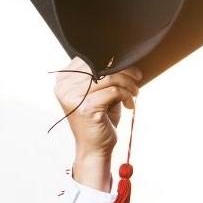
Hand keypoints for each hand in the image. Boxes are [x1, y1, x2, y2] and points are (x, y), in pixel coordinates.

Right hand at [53, 57, 140, 190]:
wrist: (95, 147)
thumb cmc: (100, 117)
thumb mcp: (100, 91)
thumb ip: (105, 73)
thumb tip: (123, 54)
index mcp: (64, 79)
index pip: (90, 58)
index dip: (112, 59)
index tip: (128, 66)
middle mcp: (64, 87)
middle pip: (102, 66)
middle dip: (125, 70)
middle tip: (138, 78)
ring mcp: (73, 97)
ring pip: (111, 77)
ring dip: (129, 84)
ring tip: (135, 93)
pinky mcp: (86, 108)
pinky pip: (115, 91)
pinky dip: (127, 96)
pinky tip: (129, 105)